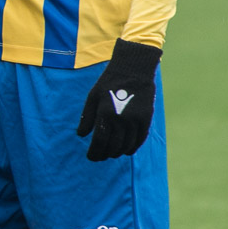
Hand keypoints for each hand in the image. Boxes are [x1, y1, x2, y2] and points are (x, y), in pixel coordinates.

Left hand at [76, 39, 160, 160]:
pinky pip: (140, 139)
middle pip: (112, 146)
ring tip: (110, 154)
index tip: (91, 157)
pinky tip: (126, 150)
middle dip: (104, 154)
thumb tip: (81, 135)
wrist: (133, 70)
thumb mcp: (92, 97)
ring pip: (126, 145)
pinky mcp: (146, 119)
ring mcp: (135, 120)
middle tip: (99, 157)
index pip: (99, 141)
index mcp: (105, 114)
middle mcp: (121, 119)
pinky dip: (132, 148)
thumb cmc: (108, 83)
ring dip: (117, 153)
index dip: (94, 152)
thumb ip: (86, 117)